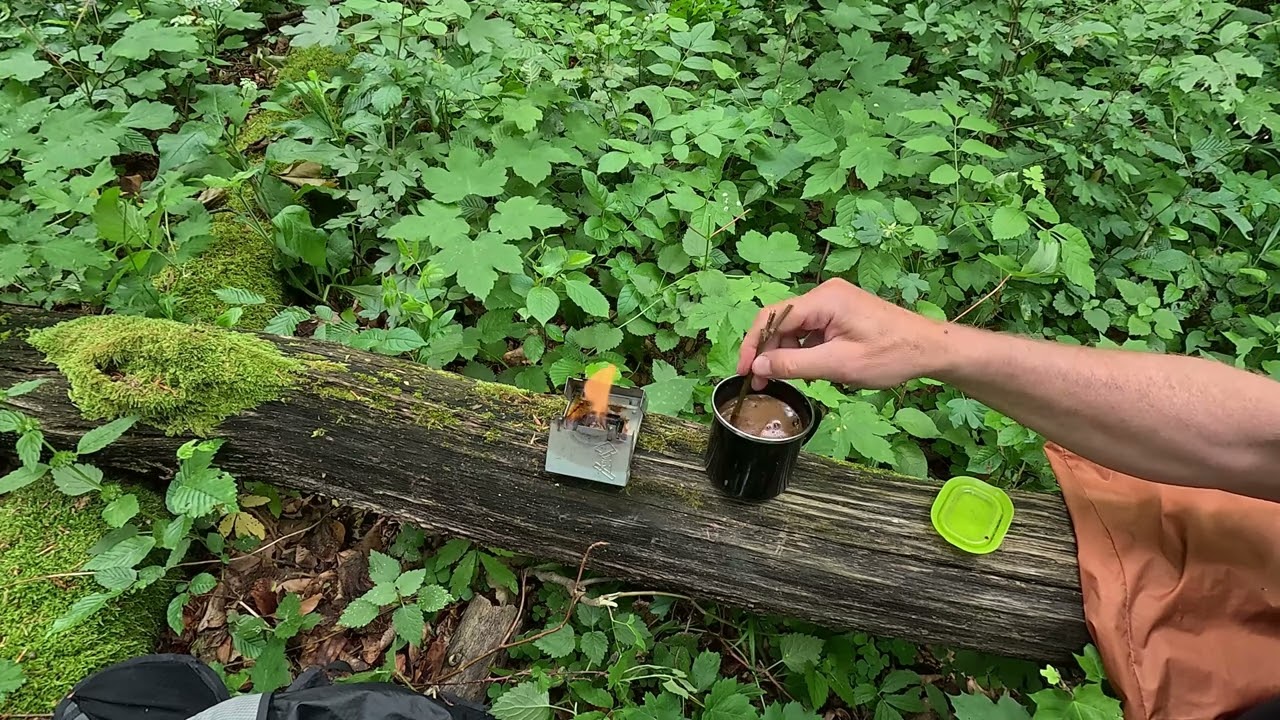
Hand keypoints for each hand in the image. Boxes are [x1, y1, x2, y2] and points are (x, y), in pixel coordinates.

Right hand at [736, 279, 951, 389]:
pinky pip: (812, 330)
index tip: (744, 371)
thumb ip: (794, 365)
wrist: (930, 349)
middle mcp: (826, 294)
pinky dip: (805, 351)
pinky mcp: (841, 314)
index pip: (773, 317)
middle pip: (782, 321)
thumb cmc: (891, 355)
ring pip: (796, 328)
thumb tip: (757, 367)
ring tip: (791, 381)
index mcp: (824, 299)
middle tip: (762, 383)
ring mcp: (834, 303)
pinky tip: (811, 371)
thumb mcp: (839, 365)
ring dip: (788, 354)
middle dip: (769, 352)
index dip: (753, 344)